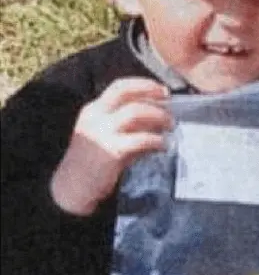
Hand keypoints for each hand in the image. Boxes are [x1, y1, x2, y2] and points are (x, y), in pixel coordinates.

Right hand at [51, 78, 172, 215]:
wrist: (73, 189)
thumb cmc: (95, 164)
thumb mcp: (111, 139)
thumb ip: (132, 130)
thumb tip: (161, 124)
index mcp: (94, 111)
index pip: (119, 87)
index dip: (143, 85)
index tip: (162, 90)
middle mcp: (95, 117)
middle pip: (124, 92)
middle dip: (150, 91)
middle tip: (169, 101)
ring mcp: (101, 132)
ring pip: (135, 112)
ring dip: (158, 116)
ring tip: (170, 125)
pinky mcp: (111, 151)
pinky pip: (141, 139)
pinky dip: (157, 140)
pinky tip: (164, 145)